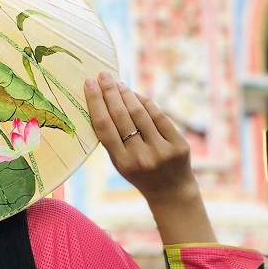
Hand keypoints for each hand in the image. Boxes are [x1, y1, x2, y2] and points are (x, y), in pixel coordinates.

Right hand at [84, 72, 214, 244]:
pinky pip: (159, 117)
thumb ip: (111, 137)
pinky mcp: (178, 145)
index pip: (104, 126)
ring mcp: (162, 150)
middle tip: (103, 76)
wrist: (171, 192)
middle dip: (110, 92)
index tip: (88, 84)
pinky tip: (136, 95)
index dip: (95, 102)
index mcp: (122, 162)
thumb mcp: (119, 162)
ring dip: (127, 94)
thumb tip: (103, 101)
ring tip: (117, 83)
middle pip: (121, 116)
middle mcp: (141, 156)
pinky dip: (146, 103)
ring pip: (140, 114)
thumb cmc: (138, 173)